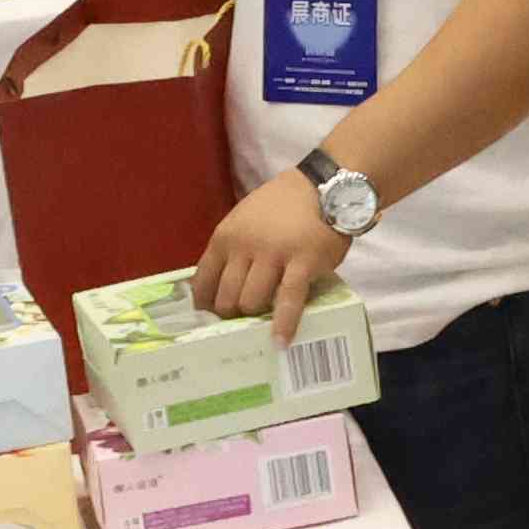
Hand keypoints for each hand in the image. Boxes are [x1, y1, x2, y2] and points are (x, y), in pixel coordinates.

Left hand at [189, 169, 351, 326]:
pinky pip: (288, 301)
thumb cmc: (283, 206)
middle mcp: (244, 247)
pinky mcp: (302, 264)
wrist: (325, 187)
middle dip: (232, 315)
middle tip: (244, 320)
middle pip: (226, 298)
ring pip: (251, 302)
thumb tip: (219, 288)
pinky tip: (281, 341)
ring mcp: (273, 256)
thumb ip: (232, 249)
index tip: (212, 318)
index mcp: (225, 237)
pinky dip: (283, 324)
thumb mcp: (245, 220)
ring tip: (264, 322)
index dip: (206, 305)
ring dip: (256, 316)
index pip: (203, 282)